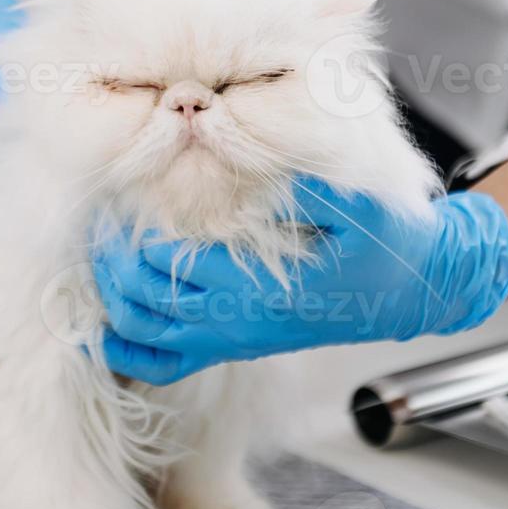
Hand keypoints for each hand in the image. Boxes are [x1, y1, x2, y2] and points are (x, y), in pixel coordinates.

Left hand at [95, 179, 507, 384]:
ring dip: (112, 300)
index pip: (175, 265)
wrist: (409, 295)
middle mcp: (239, 323)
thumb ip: (305, 185)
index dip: (138, 236)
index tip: (119, 202)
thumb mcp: (358, 208)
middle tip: (98, 223)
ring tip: (98, 258)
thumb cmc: (383, 246)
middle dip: (113, 263)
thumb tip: (234, 144)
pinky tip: (105, 329)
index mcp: (261, 290)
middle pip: (146, 300)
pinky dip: (128, 352)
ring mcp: (234, 339)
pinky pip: (167, 364)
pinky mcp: (235, 345)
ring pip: (147, 335)